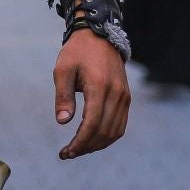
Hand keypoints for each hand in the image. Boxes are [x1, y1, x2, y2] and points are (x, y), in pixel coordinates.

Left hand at [54, 29, 129, 157]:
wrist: (99, 35)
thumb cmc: (77, 52)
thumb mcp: (63, 70)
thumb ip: (63, 96)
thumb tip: (63, 122)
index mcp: (99, 87)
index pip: (92, 124)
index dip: (79, 142)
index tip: (66, 152)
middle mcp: (117, 94)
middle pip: (104, 132)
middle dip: (86, 147)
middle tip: (67, 153)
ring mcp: (124, 97)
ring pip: (115, 132)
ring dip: (97, 145)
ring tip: (78, 149)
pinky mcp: (126, 98)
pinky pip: (120, 125)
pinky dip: (108, 137)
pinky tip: (92, 140)